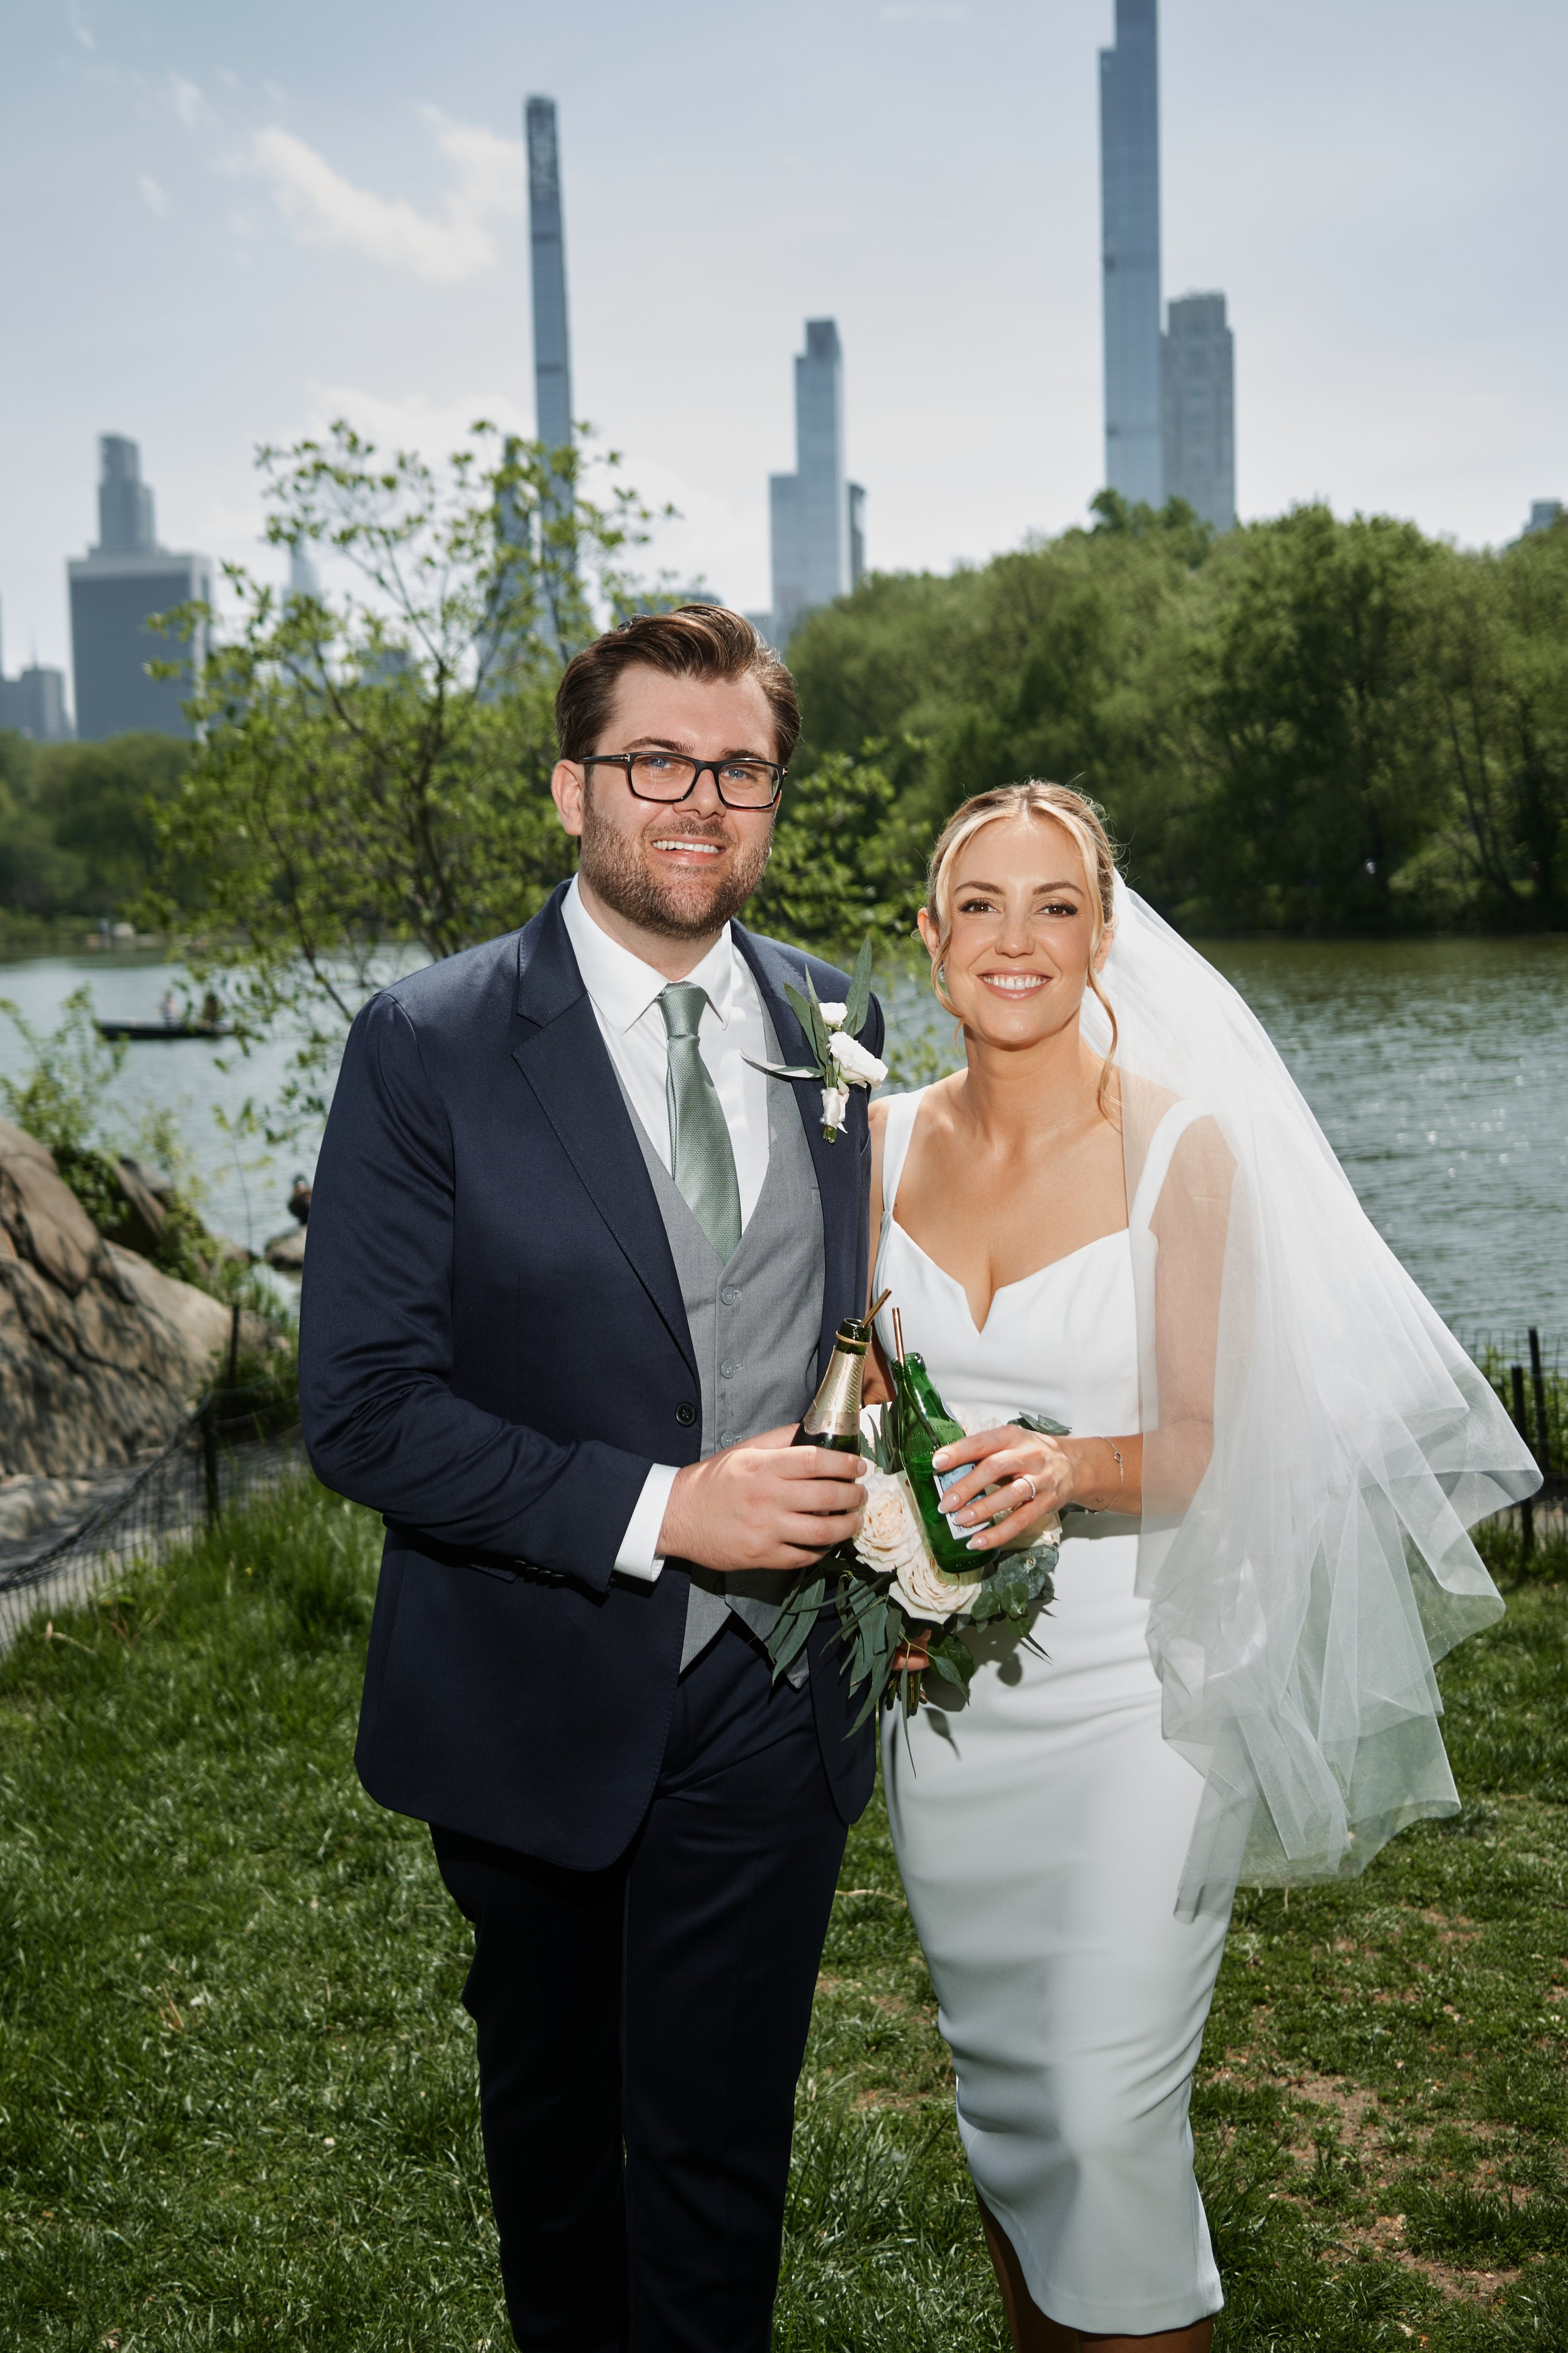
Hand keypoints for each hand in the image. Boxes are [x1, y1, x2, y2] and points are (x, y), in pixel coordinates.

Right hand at [657, 1424, 867, 1572]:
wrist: (677, 1515)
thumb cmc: (713, 1481)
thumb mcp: (744, 1450)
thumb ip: (780, 1438)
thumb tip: (814, 1427)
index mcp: (763, 1467)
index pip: (817, 1461)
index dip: (845, 1464)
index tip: (859, 1467)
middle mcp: (767, 1498)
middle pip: (827, 1497)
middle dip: (854, 1495)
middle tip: (860, 1493)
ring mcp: (765, 1530)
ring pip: (822, 1532)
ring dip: (847, 1526)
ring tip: (853, 1519)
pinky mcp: (762, 1556)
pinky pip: (804, 1557)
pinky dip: (822, 1550)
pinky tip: (827, 1541)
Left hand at [930, 1426, 1127, 1551]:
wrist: (1073, 1465)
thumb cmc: (1031, 1453)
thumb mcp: (1009, 1443)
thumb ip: (983, 1454)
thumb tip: (945, 1471)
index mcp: (1012, 1437)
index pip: (982, 1442)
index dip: (959, 1452)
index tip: (937, 1462)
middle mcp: (1027, 1455)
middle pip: (995, 1468)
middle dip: (968, 1486)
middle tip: (946, 1503)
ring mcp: (1040, 1479)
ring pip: (1010, 1495)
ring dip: (983, 1509)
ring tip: (960, 1521)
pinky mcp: (1046, 1503)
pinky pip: (1021, 1520)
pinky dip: (998, 1533)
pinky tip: (979, 1541)